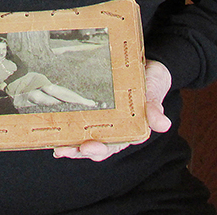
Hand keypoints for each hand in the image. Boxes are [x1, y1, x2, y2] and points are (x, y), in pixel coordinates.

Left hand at [53, 60, 171, 161]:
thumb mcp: (154, 92)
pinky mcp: (94, 107)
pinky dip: (67, 124)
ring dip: (69, 141)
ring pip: (83, 134)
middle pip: (93, 144)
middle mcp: (113, 128)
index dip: (99, 150)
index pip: (113, 145)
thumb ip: (154, 108)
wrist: (148, 66)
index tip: (87, 147)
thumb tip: (163, 124)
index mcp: (129, 130)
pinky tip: (53, 127)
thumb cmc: (152, 82)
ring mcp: (102, 118)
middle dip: (77, 150)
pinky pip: (79, 117)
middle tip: (62, 150)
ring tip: (54, 144)